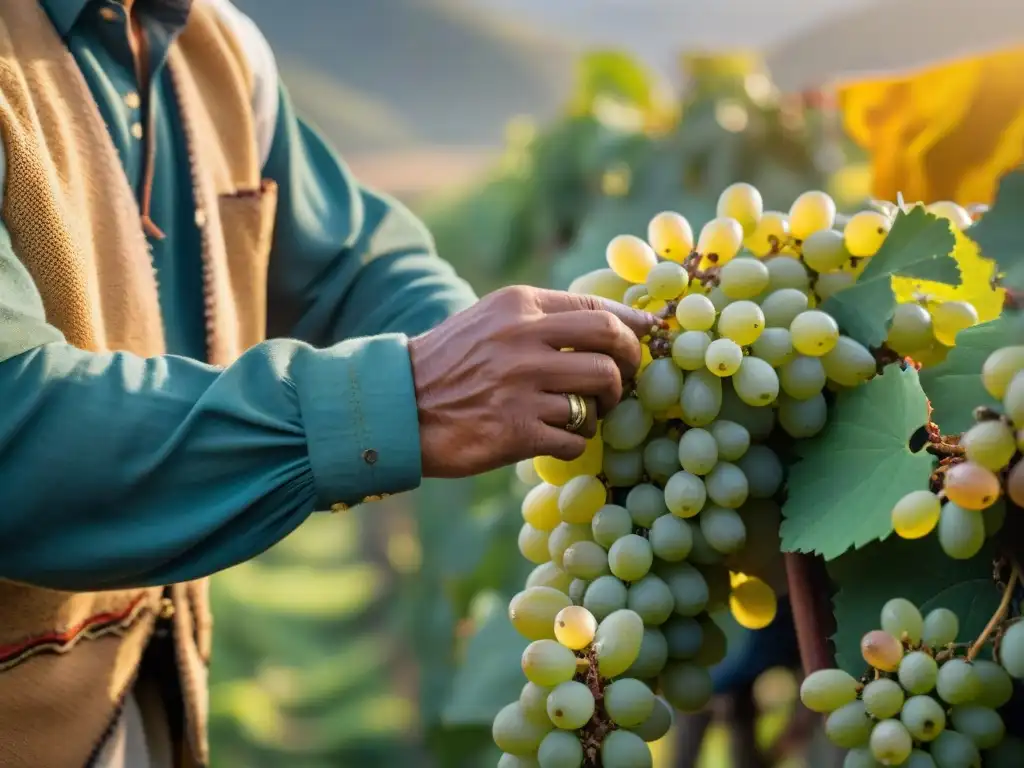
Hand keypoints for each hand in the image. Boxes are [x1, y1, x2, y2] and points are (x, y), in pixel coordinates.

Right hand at [408, 286, 658, 477]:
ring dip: (600, 410)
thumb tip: (613, 322)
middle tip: (625, 381)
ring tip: (583, 414)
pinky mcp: (516, 431)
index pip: (597, 309)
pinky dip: (575, 442)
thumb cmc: (448, 363)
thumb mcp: (489, 320)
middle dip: (631, 365)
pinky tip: (556, 439)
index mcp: (519, 307)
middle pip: (611, 346)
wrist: (396, 406)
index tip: (650, 336)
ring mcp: (521, 387)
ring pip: (598, 395)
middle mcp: (523, 341)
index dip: (632, 326)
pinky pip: (575, 438)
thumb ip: (541, 318)